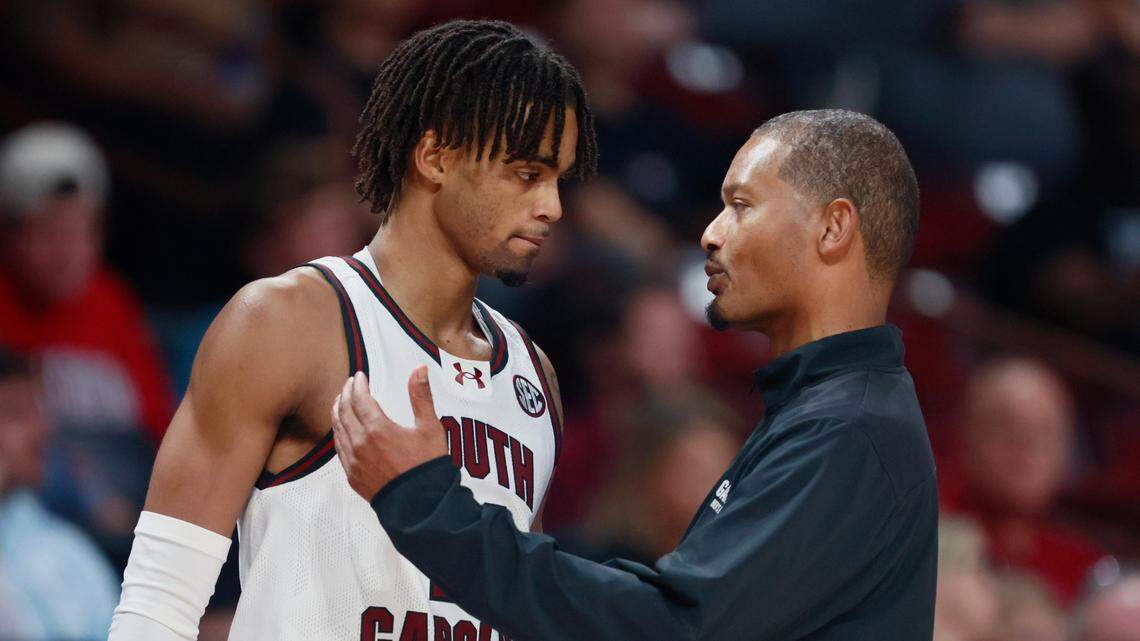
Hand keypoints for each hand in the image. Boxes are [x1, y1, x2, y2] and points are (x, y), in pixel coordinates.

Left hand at [331, 367, 447, 500]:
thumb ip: (421, 396)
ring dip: (338, 411)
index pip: (360, 399)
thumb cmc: (427, 467)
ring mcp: (354, 461)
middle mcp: (360, 444)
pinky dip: (338, 433)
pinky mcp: (353, 475)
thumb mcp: (430, 427)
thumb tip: (419, 369)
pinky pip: (339, 449)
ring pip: (338, 429)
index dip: (358, 385)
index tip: (360, 376)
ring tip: (341, 401)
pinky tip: (342, 429)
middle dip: (346, 394)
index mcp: (378, 429)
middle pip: (344, 411)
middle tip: (350, 384)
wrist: (421, 505)